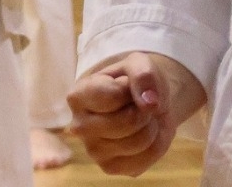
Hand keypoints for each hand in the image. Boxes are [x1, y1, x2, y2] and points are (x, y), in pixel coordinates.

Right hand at [69, 52, 204, 176]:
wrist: (142, 105)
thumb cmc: (133, 82)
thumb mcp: (138, 64)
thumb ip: (143, 74)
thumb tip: (150, 103)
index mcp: (76, 97)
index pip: (111, 96)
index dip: (130, 89)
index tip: (128, 85)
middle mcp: (78, 126)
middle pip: (126, 122)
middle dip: (144, 111)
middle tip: (139, 105)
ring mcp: (93, 150)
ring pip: (138, 141)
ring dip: (151, 127)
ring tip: (142, 119)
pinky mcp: (111, 167)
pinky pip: (146, 158)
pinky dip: (155, 145)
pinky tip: (144, 135)